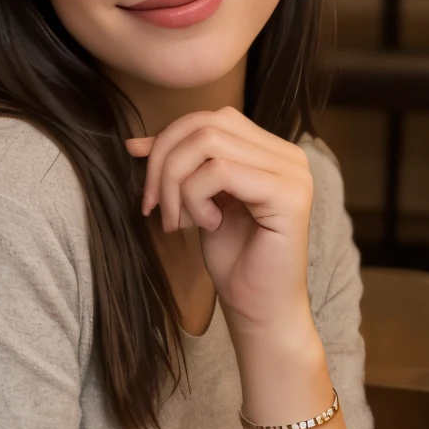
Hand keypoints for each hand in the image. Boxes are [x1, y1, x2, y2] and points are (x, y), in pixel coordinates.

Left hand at [125, 108, 314, 336]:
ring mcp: (293, 173)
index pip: (210, 118)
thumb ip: (179, 167)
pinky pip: (220, 172)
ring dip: (177, 183)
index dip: (168, 142)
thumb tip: (136, 141)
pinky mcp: (288, 195)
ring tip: (179, 221)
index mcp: (271, 151)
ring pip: (209, 144)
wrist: (260, 309)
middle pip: (206, 125)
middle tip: (154, 207)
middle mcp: (289, 155)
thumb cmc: (234, 260)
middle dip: (164, 163)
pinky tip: (207, 225)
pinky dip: (197, 197)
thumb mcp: (197, 202)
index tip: (147, 187)